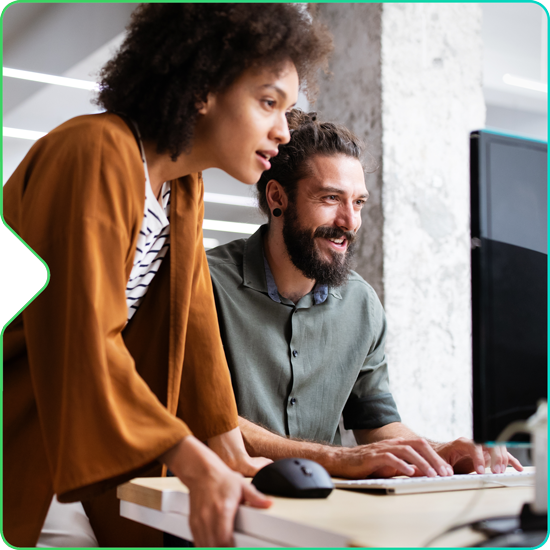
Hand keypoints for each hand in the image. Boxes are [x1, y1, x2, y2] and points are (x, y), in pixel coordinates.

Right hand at [161, 435, 271, 546]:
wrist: (202, 472)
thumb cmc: (222, 479)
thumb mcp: (242, 485)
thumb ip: (255, 497)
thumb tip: (268, 503)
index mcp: (222, 510)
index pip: (224, 540)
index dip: (231, 548)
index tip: (238, 547)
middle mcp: (208, 518)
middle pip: (214, 547)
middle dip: (224, 549)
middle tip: (234, 547)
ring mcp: (199, 522)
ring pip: (204, 546)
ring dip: (215, 549)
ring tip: (226, 546)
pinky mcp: (193, 523)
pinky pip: (198, 541)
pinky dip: (207, 546)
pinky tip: (215, 545)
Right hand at [331, 437, 454, 478]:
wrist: (343, 461)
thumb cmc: (368, 464)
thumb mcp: (391, 467)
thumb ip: (407, 468)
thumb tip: (425, 474)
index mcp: (398, 444)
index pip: (422, 446)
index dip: (436, 457)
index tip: (448, 471)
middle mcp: (392, 443)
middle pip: (418, 445)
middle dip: (434, 459)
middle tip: (445, 473)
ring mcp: (382, 449)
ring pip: (407, 450)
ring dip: (422, 463)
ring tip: (432, 475)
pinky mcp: (372, 456)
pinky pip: (390, 458)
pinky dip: (401, 465)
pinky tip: (409, 473)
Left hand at [432, 437, 523, 473]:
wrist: (442, 452)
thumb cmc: (441, 456)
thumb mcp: (439, 460)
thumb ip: (443, 465)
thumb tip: (448, 473)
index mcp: (462, 443)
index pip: (473, 446)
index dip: (478, 458)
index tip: (480, 471)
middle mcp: (474, 443)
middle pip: (489, 444)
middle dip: (495, 456)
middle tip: (496, 471)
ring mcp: (482, 447)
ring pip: (497, 447)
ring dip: (502, 458)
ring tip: (502, 472)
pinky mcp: (488, 454)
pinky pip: (501, 454)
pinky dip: (510, 460)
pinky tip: (518, 468)